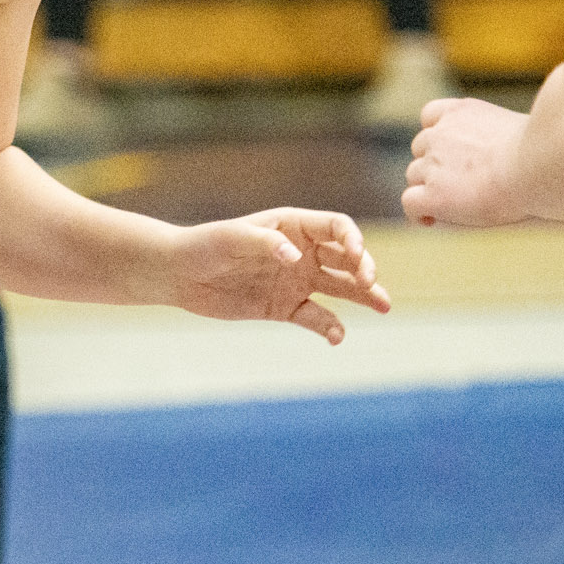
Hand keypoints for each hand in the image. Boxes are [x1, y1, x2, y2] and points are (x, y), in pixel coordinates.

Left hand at [170, 209, 390, 343]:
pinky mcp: (285, 307)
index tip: (356, 257)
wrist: (180, 275)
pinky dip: (330, 327)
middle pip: (347, 257)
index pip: (337, 227)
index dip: (353, 239)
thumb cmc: (205, 245)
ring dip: (364, 295)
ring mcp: (296, 281)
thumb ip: (264, 243)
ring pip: (341, 287)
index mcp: (293, 226)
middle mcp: (302, 252)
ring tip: (384, 305)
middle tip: (372, 285)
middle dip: (365, 268)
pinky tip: (337, 337)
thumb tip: (295, 257)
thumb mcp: (232, 238)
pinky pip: (317, 317)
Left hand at [403, 97, 531, 227]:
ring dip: (428, 189)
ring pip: (414, 176)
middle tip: (457, 187)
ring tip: (454, 205)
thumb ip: (499, 136)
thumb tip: (503, 152)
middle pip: (421, 149)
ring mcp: (432, 163)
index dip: (437, 135)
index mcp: (461, 111)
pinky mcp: (433, 194)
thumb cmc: (545, 153)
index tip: (450, 153)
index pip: (431, 115)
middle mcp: (440, 133)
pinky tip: (431, 219)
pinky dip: (418, 212)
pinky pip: (410, 203)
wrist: (539, 166)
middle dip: (434, 166)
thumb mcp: (521, 129)